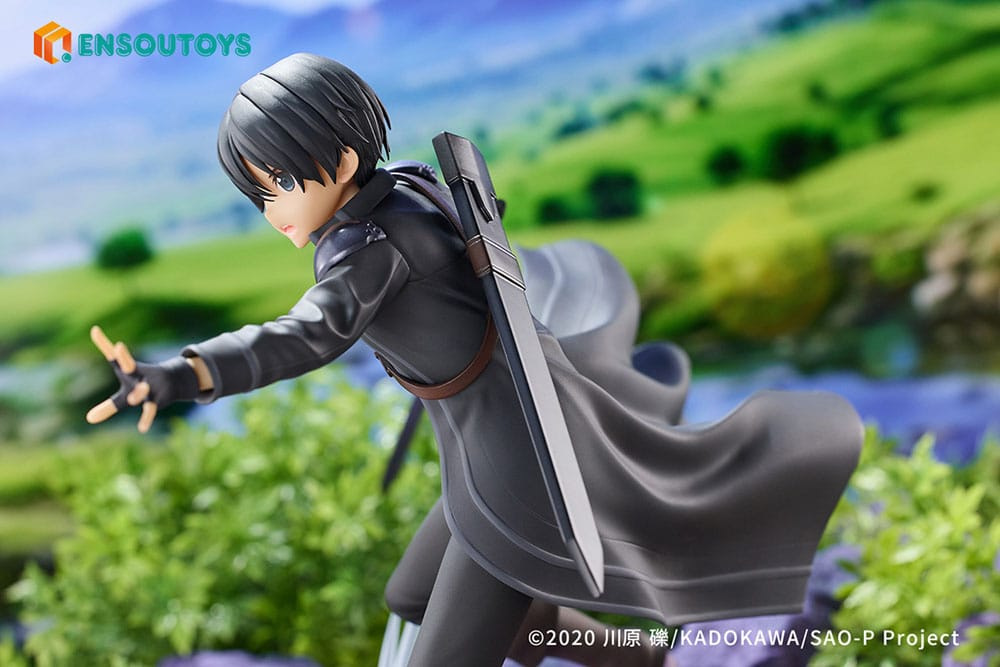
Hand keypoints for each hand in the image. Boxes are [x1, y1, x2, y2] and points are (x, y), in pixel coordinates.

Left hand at [86, 325, 200, 432]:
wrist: (176, 382)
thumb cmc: (144, 387)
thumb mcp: (125, 396)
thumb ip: (108, 407)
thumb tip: (88, 420)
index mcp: (128, 370)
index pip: (115, 357)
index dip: (103, 344)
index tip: (94, 330)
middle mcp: (139, 376)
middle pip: (130, 366)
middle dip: (125, 358)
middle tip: (118, 347)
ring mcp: (150, 387)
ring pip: (142, 390)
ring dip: (139, 394)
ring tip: (133, 400)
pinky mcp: (157, 400)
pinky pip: (151, 410)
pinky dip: (147, 419)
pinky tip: (142, 429)